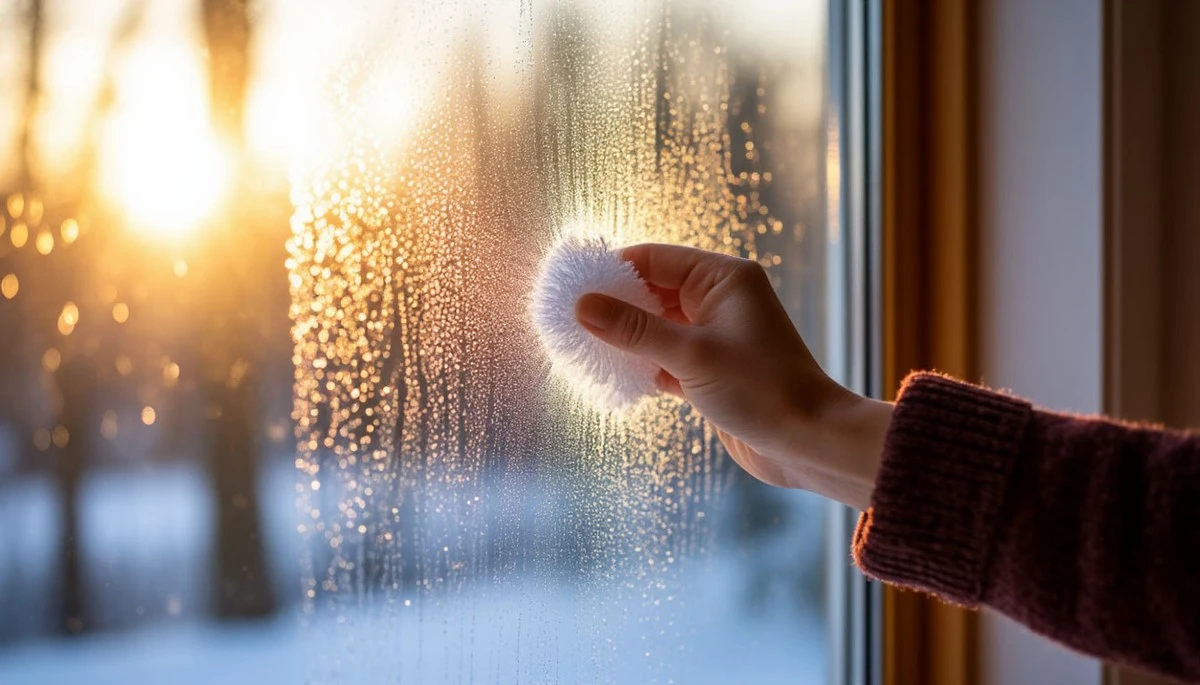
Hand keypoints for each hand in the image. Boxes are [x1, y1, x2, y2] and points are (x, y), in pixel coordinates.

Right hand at [575, 243, 890, 509]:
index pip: (654, 258)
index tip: (572, 288)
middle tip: (570, 321)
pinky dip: (641, 365)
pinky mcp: (710, 370)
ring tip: (582, 347)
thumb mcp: (691, 355)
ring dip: (625, 338)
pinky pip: (665, 356)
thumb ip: (634, 330)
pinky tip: (612, 376)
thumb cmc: (762, 390)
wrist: (809, 443)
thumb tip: (582, 306)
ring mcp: (715, 335)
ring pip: (656, 326)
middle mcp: (719, 300)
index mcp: (723, 278)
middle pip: (652, 291)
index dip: (612, 271)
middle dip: (614, 306)